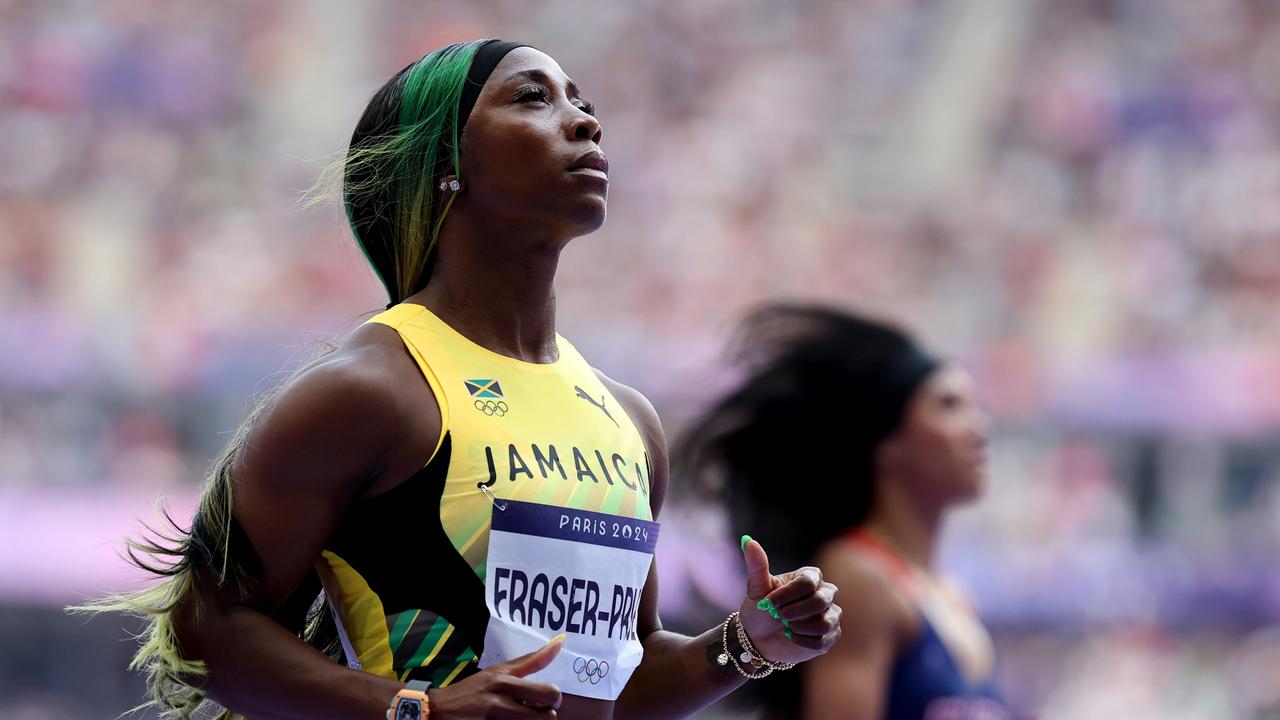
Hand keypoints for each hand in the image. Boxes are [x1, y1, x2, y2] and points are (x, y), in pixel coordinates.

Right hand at [427, 635, 563, 718]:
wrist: (438, 711)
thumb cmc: (472, 690)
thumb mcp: (498, 671)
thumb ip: (531, 661)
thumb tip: (560, 643)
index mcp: (505, 683)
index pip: (549, 693)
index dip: (553, 698)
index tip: (544, 700)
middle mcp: (500, 705)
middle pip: (547, 717)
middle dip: (544, 715)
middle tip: (534, 713)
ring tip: (519, 718)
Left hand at [737, 536, 841, 665]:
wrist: (759, 638)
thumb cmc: (760, 609)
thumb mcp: (756, 588)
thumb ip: (756, 565)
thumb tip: (747, 541)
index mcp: (810, 576)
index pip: (807, 582)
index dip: (787, 595)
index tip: (769, 603)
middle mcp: (825, 592)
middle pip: (820, 601)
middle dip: (794, 612)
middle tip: (778, 616)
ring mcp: (831, 614)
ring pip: (825, 622)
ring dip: (799, 628)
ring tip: (786, 627)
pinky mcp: (831, 635)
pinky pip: (824, 640)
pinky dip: (804, 642)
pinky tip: (792, 637)